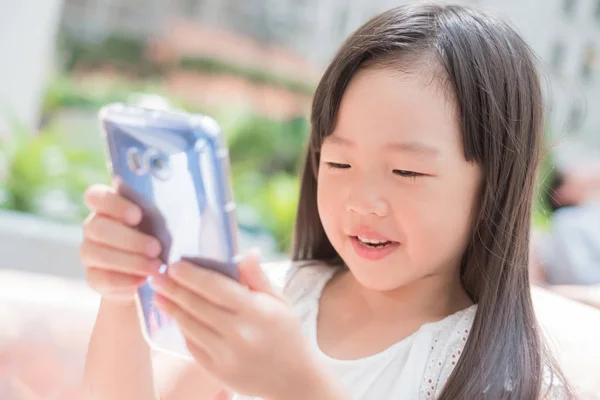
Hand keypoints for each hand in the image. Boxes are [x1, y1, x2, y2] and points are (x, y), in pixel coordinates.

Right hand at [80, 184, 162, 302]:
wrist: (152, 273)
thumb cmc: (161, 236)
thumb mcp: (163, 220)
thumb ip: (162, 208)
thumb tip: (180, 199)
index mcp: (107, 206)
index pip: (96, 196)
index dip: (113, 204)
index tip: (137, 215)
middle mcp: (93, 227)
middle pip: (98, 228)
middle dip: (130, 239)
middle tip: (156, 248)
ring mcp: (89, 252)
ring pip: (98, 254)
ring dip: (130, 261)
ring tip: (156, 267)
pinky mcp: (93, 277)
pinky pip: (102, 278)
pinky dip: (125, 280)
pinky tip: (144, 280)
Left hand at [151, 250, 341, 398]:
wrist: (293, 379)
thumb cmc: (286, 333)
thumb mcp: (279, 301)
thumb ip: (258, 277)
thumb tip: (247, 252)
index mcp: (256, 311)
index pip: (216, 287)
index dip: (192, 275)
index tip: (174, 265)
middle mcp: (239, 333)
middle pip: (197, 305)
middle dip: (173, 289)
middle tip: (156, 276)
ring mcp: (226, 355)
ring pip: (190, 326)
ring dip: (171, 308)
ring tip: (159, 295)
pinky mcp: (217, 371)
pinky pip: (192, 345)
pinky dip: (183, 328)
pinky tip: (176, 316)